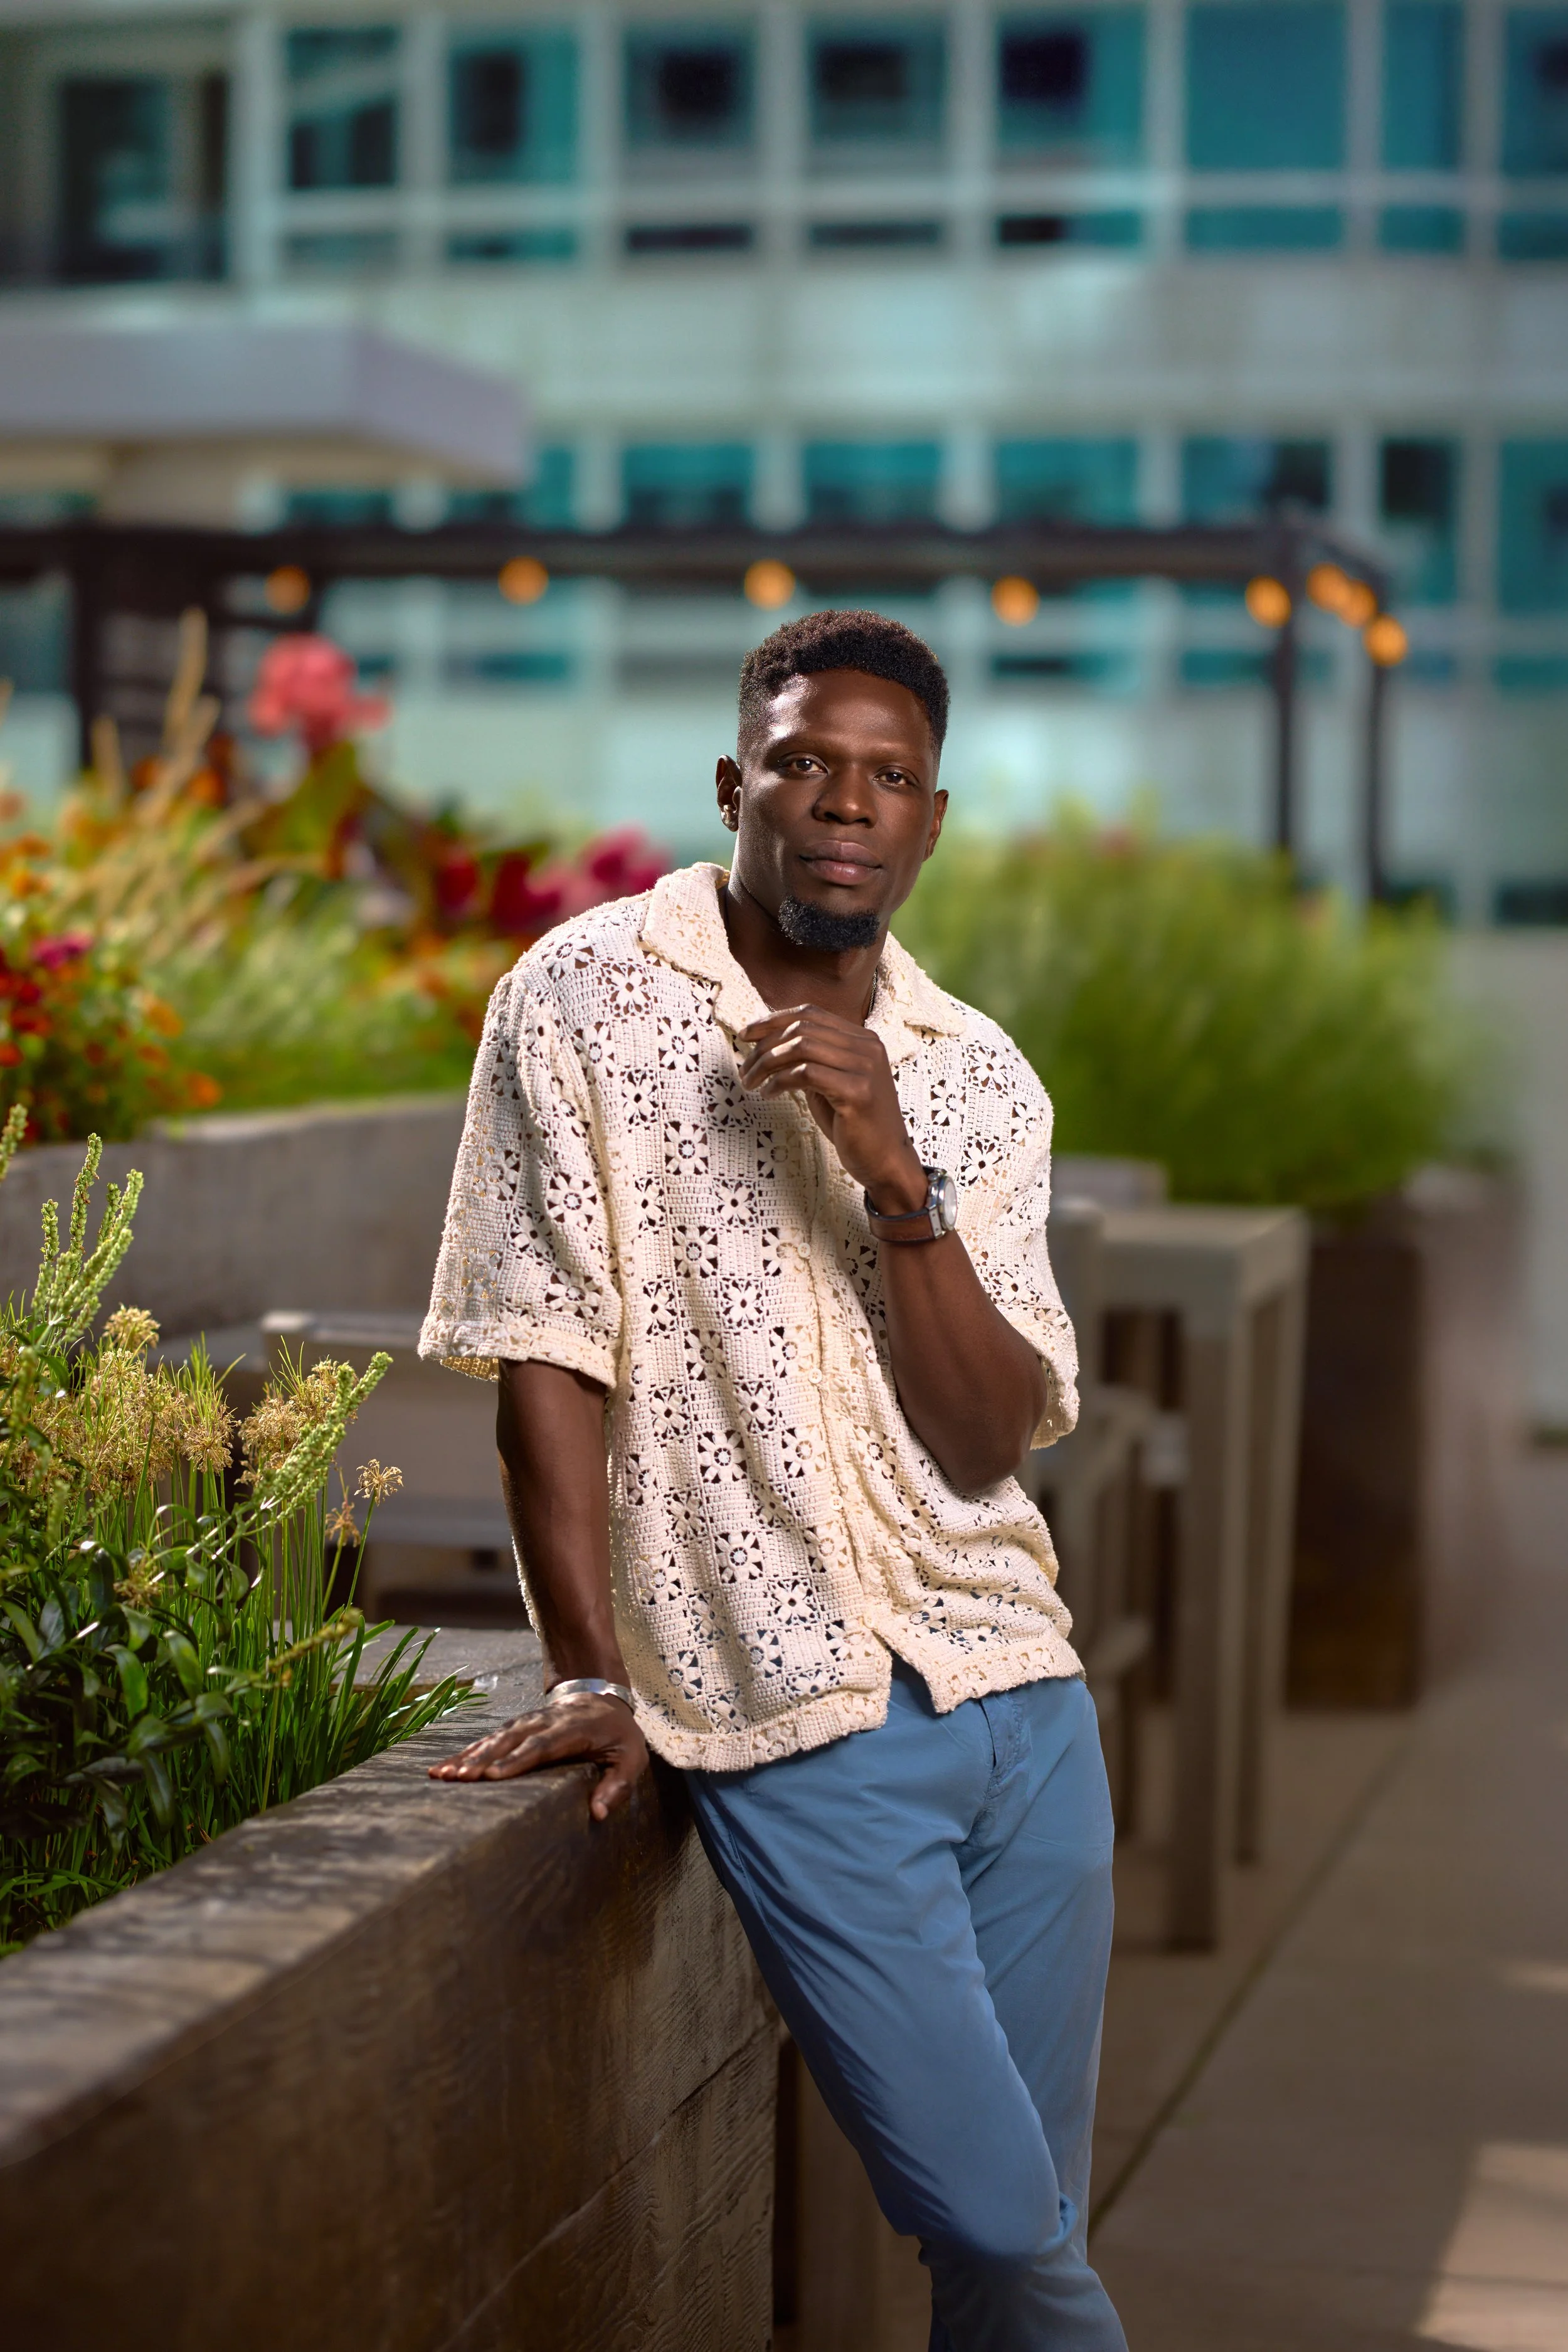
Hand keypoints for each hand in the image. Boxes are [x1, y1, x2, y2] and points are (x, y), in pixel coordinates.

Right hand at [428, 1693, 649, 1821]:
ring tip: (443, 1774)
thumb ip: (618, 1785)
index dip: (517, 1760)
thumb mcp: (632, 1758)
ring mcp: (527, 1723)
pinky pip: (489, 1740)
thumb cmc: (618, 1736)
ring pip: (494, 1738)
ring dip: (468, 1756)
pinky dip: (466, 1752)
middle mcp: (544, 1723)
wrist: (601, 1696)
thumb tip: (598, 1813)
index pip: (542, 1745)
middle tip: (457, 1778)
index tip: (493, 1776)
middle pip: (510, 1740)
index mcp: (573, 1730)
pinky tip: (444, 1767)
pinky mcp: (515, 1728)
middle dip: (482, 1759)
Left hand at [738, 1005, 925, 1208]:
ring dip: (767, 1063)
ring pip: (801, 1046)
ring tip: (751, 1082)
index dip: (773, 1020)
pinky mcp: (858, 1091)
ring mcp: (865, 1067)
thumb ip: (811, 1060)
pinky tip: (768, 1094)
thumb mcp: (831, 1083)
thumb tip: (769, 1043)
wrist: (885, 1161)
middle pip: (802, 1027)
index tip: (746, 1035)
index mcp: (863, 1039)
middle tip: (745, 1068)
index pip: (811, 1013)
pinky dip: (779, 1081)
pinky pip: (806, 1073)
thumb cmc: (853, 1125)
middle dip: (764, 1045)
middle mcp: (868, 1046)